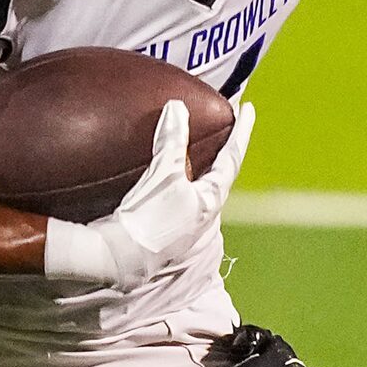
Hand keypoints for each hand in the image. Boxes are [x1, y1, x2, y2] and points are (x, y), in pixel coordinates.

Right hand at [43, 100, 252, 292]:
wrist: (118, 259)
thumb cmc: (148, 221)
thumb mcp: (163, 176)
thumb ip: (172, 142)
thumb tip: (177, 107)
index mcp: (209, 199)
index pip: (232, 158)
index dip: (241, 132)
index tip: (248, 109)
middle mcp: (201, 212)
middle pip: (218, 173)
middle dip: (221, 149)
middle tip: (224, 125)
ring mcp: (183, 223)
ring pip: (196, 185)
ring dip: (197, 164)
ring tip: (193, 146)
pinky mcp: (161, 228)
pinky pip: (176, 194)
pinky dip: (176, 176)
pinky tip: (163, 173)